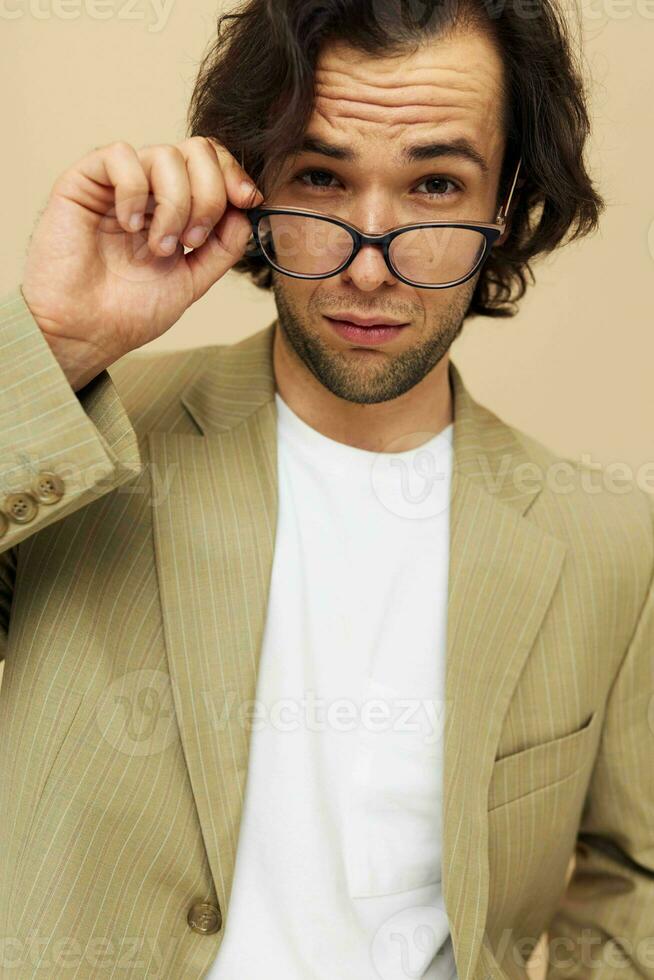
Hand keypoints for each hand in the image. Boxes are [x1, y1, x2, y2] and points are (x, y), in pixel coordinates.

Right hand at [21, 138, 262, 390]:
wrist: (84, 332)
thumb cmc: (128, 312)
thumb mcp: (192, 281)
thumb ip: (223, 247)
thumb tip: (246, 212)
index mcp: (176, 208)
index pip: (212, 165)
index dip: (234, 175)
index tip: (247, 201)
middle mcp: (149, 191)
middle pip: (197, 150)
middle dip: (210, 194)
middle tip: (193, 239)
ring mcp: (118, 185)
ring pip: (166, 155)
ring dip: (175, 205)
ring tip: (159, 246)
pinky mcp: (84, 182)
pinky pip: (120, 155)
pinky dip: (134, 190)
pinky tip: (129, 225)